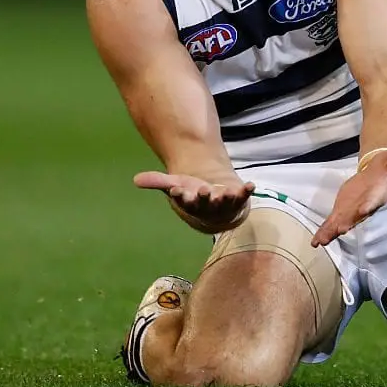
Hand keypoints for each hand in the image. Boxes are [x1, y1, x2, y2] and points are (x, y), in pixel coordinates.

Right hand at [134, 171, 255, 233]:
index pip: (184, 201)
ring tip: (226, 193)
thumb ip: (158, 181)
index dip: (181, 196)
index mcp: (190, 203)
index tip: (176, 189)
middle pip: (204, 204)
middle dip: (204, 199)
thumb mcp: (176, 185)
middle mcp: (207, 207)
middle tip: (204, 191)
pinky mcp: (238, 200)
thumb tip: (135, 180)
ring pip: (224, 204)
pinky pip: (243, 197)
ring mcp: (224, 204)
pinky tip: (251, 185)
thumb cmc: (194, 194)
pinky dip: (247, 192)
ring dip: (226, 199)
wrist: (218, 204)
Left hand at [311, 139, 386, 247]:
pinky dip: (325, 232)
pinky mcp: (343, 211)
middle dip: (348, 222)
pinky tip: (315, 242)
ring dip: (332, 232)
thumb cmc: (386, 167)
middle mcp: (365, 206)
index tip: (364, 209)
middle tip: (340, 229)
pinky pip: (333, 223)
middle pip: (356, 216)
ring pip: (342, 223)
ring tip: (321, 241)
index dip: (370, 204)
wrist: (379, 176)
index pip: (374, 199)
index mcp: (378, 194)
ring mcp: (352, 211)